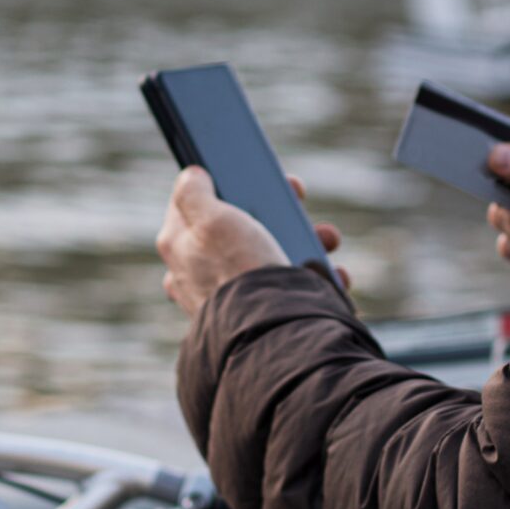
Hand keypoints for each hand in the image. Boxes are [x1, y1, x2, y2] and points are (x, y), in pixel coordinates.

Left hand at [157, 167, 346, 317]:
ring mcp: (231, 296)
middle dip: (276, 214)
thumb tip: (191, 175)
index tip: (252, 177)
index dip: (224, 184)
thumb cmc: (237, 272)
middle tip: (299, 204)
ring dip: (305, 243)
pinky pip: (290, 288)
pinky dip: (313, 278)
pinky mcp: (261, 314)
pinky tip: (330, 275)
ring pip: (269, 256)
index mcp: (179, 247)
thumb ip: (193, 192)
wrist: (269, 332)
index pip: (194, 205)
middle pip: (239, 228)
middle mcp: (199, 274)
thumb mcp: (211, 219)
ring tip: (326, 241)